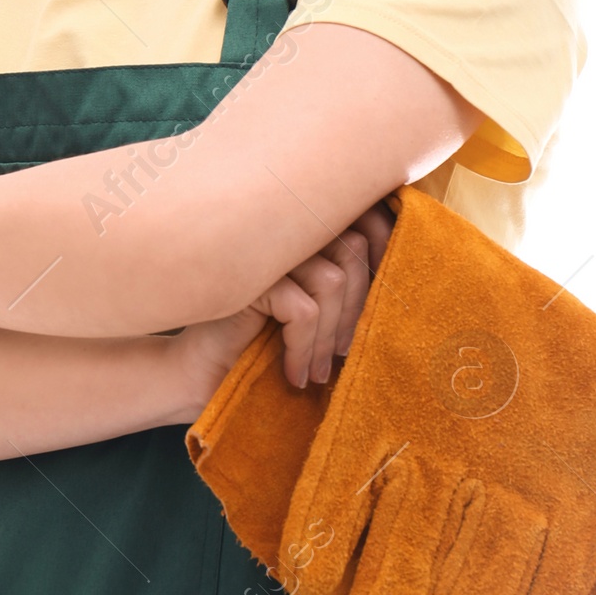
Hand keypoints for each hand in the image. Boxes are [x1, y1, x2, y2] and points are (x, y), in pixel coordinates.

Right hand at [176, 201, 395, 410]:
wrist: (196, 375)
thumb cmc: (257, 346)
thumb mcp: (313, 316)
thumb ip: (344, 289)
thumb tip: (399, 288)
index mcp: (302, 229)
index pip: (362, 219)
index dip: (385, 250)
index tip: (386, 305)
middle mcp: (283, 229)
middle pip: (353, 251)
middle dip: (355, 311)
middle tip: (342, 355)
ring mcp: (263, 249)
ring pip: (331, 283)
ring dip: (327, 338)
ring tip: (314, 373)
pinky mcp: (248, 276)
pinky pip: (302, 309)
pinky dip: (303, 347)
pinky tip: (291, 372)